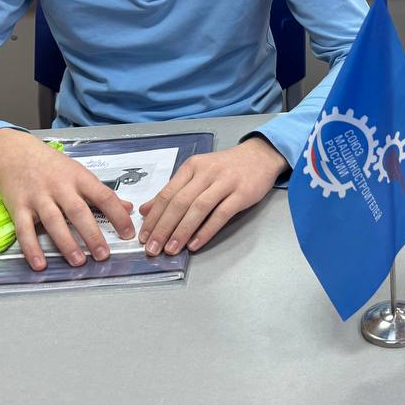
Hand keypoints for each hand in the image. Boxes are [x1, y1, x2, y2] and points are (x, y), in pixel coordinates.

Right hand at [0, 128, 134, 270]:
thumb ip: (101, 192)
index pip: (103, 196)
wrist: (16, 153)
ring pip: (53, 221)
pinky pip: (24, 230)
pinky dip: (32, 248)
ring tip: (78, 261)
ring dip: (66, 243)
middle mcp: (60, 187)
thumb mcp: (80, 173)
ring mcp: (38, 197)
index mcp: (79, 178)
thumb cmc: (53, 165)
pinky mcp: (18, 207)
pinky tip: (40, 264)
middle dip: (92, 235)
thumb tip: (128, 207)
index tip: (128, 233)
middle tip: (103, 255)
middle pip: (78, 211)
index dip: (118, 215)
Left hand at [138, 136, 286, 254]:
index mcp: (192, 167)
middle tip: (152, 248)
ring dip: (182, 231)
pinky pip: (221, 214)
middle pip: (180, 202)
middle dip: (163, 228)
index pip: (167, 194)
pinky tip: (195, 244)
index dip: (154, 217)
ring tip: (171, 249)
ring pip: (198, 208)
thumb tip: (146, 210)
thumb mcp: (197, 173)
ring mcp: (225, 182)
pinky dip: (206, 230)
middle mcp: (206, 173)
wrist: (260, 156)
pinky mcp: (242, 193)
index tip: (143, 237)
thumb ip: (173, 190)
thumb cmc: (225, 167)